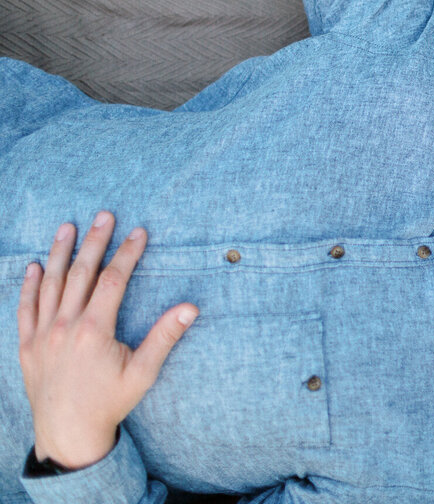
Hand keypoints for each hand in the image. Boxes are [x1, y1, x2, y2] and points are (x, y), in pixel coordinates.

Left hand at [17, 212, 197, 469]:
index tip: (138, 232)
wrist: (68, 434)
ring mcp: (42, 335)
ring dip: (59, 253)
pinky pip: (26, 308)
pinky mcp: (27, 347)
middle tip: (105, 215)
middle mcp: (64, 327)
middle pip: (80, 274)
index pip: (112, 280)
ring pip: (49, 284)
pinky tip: (34, 266)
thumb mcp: (143, 372)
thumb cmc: (110, 403)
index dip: (127, 253)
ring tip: (67, 227)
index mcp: (94, 331)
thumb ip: (165, 336)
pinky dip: (28, 285)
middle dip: (94, 242)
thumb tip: (190, 308)